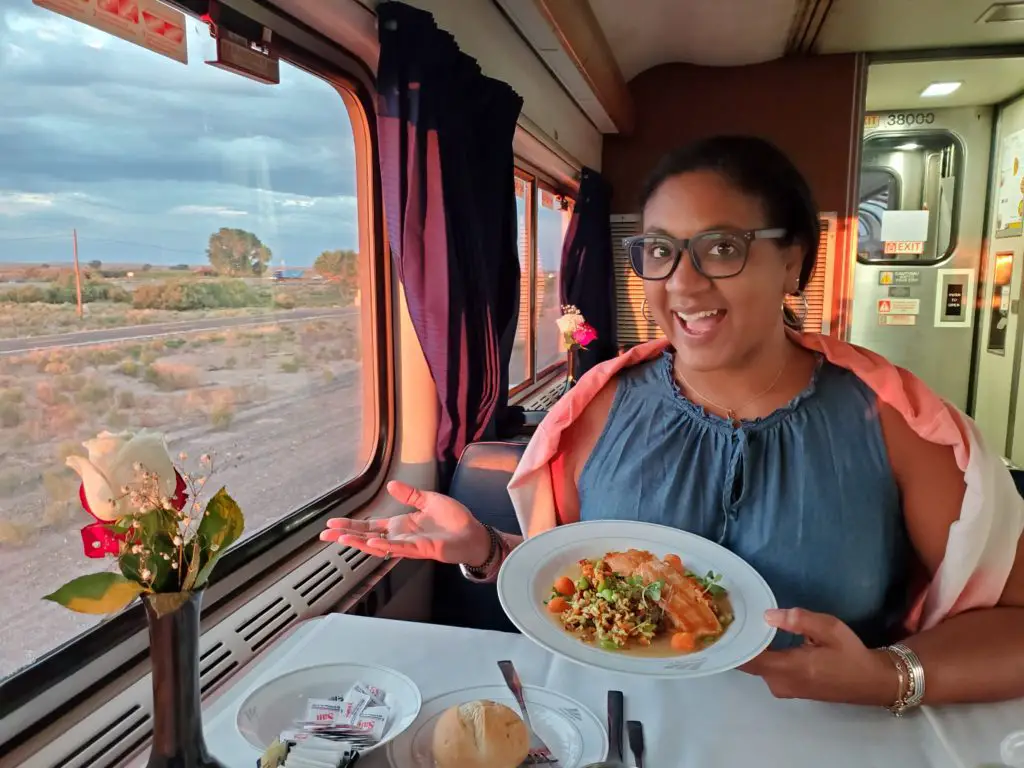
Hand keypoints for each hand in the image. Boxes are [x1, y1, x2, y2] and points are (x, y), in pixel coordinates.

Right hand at [319, 481, 491, 565]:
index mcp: (401, 525)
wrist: (473, 533)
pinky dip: (383, 546)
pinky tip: (369, 543)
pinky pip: (398, 548)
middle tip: (325, 534)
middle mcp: (401, 537)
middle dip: (346, 536)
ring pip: (378, 546)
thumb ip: (410, 494)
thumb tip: (392, 484)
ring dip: (359, 542)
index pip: (371, 526)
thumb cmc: (454, 520)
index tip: (333, 524)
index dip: (352, 525)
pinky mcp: (420, 549)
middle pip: (367, 537)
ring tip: (340, 539)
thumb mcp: (429, 500)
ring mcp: (409, 545)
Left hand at [738, 608, 899, 705]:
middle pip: (748, 663)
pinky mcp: (788, 689)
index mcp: (789, 668)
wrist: (870, 682)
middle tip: (728, 618)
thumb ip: (799, 620)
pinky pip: (766, 670)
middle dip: (738, 642)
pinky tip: (758, 638)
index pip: (749, 659)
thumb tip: (768, 615)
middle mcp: (780, 683)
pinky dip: (760, 656)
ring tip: (740, 624)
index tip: (722, 625)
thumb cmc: (850, 654)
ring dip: (749, 649)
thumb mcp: (830, 629)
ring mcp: (783, 689)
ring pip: (756, 667)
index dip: (733, 644)